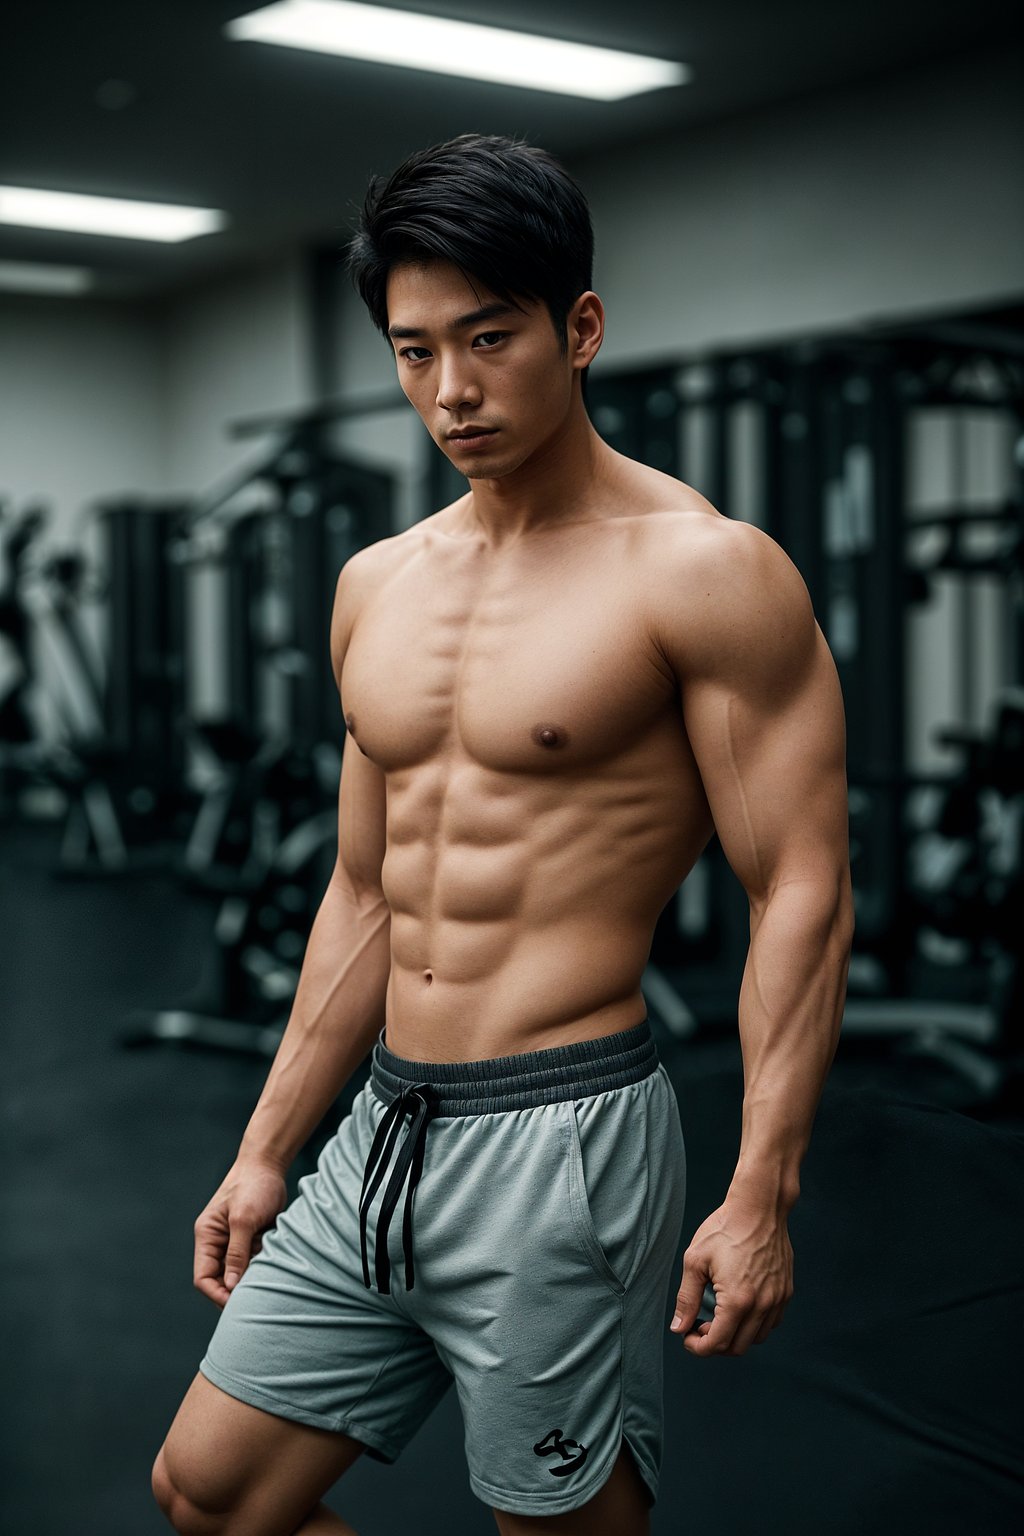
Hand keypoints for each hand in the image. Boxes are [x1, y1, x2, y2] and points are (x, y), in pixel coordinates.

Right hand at [193, 1156, 288, 1307]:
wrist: (270, 1164)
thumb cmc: (254, 1185)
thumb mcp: (244, 1219)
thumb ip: (236, 1253)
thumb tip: (231, 1286)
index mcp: (207, 1236)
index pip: (203, 1277)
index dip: (217, 1294)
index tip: (237, 1302)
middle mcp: (218, 1242)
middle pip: (220, 1280)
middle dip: (236, 1290)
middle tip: (256, 1297)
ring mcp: (235, 1242)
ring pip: (239, 1274)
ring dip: (252, 1278)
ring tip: (268, 1275)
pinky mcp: (251, 1240)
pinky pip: (254, 1263)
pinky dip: (262, 1266)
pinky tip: (274, 1264)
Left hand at [669, 1192, 793, 1355]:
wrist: (759, 1207)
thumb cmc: (725, 1229)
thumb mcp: (695, 1261)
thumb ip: (687, 1298)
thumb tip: (678, 1327)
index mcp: (738, 1301)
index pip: (717, 1344)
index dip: (697, 1347)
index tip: (687, 1335)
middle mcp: (762, 1305)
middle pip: (737, 1347)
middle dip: (714, 1344)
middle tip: (700, 1325)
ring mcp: (778, 1299)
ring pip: (756, 1339)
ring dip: (735, 1336)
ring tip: (719, 1317)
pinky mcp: (786, 1291)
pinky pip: (771, 1323)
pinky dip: (754, 1326)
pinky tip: (739, 1308)